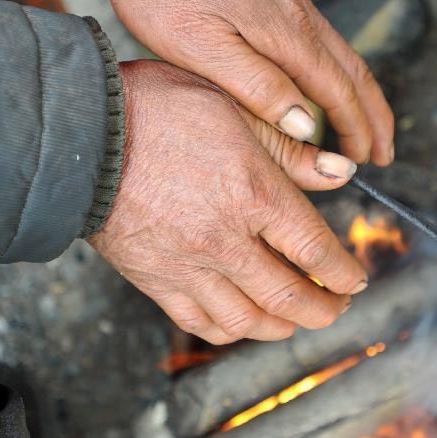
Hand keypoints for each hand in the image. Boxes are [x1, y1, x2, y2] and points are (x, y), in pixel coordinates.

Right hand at [89, 59, 368, 344]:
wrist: (81, 135)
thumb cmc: (156, 109)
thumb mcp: (233, 107)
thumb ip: (289, 148)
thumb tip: (342, 171)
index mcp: (254, 193)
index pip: (315, 250)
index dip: (343, 273)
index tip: (355, 279)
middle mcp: (226, 239)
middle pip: (289, 296)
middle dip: (323, 309)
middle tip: (337, 308)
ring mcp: (188, 266)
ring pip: (247, 320)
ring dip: (280, 327)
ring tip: (295, 321)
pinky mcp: (155, 280)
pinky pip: (200, 323)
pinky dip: (229, 330)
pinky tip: (241, 323)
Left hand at [101, 0, 393, 165]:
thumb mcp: (201, 47)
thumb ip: (256, 85)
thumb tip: (305, 127)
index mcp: (287, 34)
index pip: (338, 92)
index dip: (356, 131)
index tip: (366, 163)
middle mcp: (301, 17)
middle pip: (356, 73)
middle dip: (375, 118)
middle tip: (384, 155)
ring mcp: (293, 4)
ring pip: (345, 57)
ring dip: (363, 97)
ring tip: (369, 130)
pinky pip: (326, 44)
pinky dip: (341, 76)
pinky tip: (332, 90)